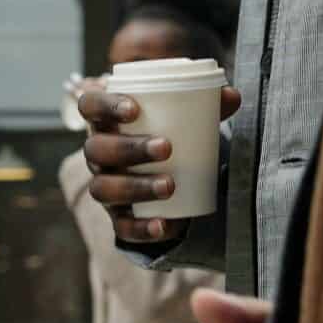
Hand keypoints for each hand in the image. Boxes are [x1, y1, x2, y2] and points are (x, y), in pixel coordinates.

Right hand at [77, 84, 242, 244]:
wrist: (162, 174)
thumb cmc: (166, 133)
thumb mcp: (181, 116)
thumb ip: (205, 104)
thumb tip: (232, 95)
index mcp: (106, 120)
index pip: (90, 105)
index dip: (105, 104)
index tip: (134, 108)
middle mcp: (98, 153)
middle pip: (97, 149)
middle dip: (129, 148)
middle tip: (166, 147)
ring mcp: (105, 186)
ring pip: (104, 188)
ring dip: (135, 187)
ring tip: (169, 185)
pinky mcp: (118, 217)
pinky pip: (121, 226)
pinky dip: (142, 227)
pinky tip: (164, 225)